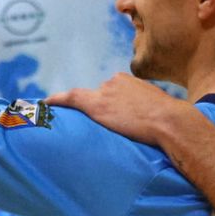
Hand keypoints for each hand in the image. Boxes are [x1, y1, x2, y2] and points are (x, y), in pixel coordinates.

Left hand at [47, 73, 186, 145]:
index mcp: (129, 81)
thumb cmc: (171, 121)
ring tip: (105, 134)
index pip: (112, 92)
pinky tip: (43, 105)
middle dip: (102, 113)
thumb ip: (145, 110)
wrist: (169, 121)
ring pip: (90, 105)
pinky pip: (70, 99)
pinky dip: (56, 101)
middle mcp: (113, 82)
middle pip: (98, 99)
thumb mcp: (159, 109)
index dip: (108, 104)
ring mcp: (104, 92)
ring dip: (94, 118)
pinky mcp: (97, 105)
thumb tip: (146, 122)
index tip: (105, 113)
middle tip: (114, 132)